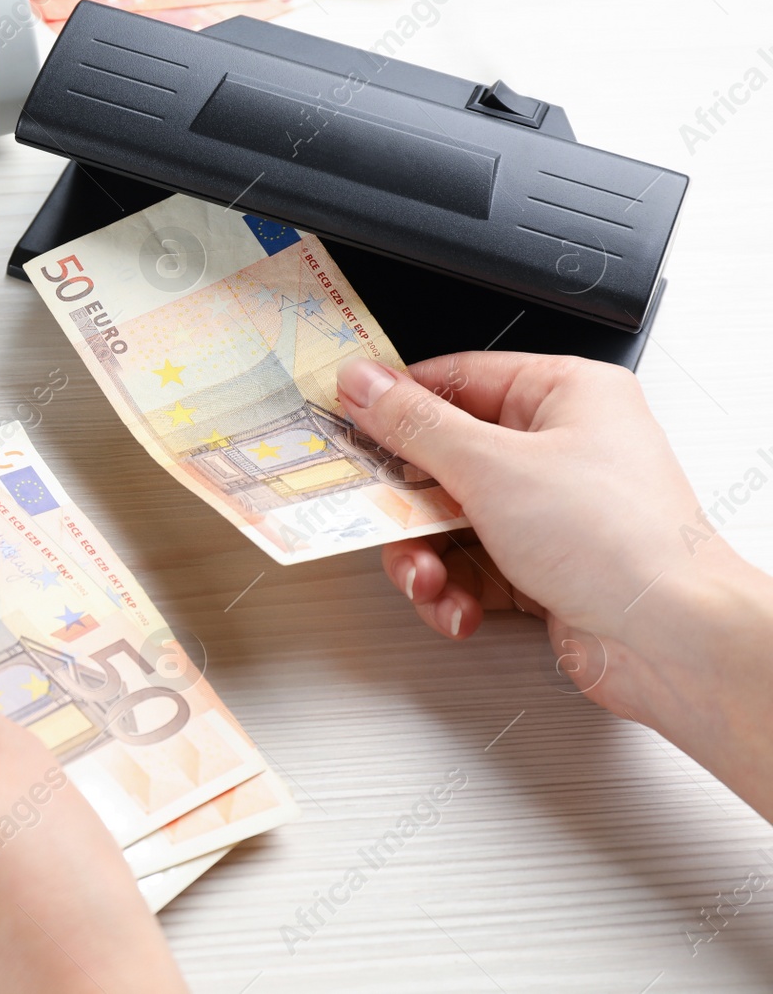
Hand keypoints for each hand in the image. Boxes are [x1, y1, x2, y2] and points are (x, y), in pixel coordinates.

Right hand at [337, 351, 772, 818]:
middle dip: (409, 504)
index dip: (396, 403)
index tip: (348, 419)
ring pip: (452, 523)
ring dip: (427, 558)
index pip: (457, 380)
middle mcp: (562, 449)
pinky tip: (459, 607)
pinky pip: (473, 568)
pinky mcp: (546, 569)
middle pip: (446, 459)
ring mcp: (554, 512)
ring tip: (428, 580)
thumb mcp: (491, 466)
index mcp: (565, 396)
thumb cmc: (619, 540)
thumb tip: (364, 383)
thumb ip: (414, 424)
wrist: (672, 640)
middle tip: (378, 516)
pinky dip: (456, 591)